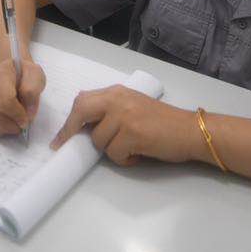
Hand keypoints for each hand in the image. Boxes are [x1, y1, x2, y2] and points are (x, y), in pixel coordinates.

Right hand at [0, 58, 45, 137]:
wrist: (9, 68)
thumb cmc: (22, 74)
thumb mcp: (35, 75)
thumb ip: (33, 91)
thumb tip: (26, 112)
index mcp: (0, 74)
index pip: (5, 102)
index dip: (18, 116)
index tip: (26, 119)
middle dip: (15, 126)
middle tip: (22, 121)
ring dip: (6, 129)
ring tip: (12, 118)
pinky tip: (1, 122)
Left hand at [50, 86, 201, 165]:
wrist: (190, 131)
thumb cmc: (164, 123)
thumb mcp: (133, 107)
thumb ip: (111, 110)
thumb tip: (84, 124)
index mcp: (117, 92)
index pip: (83, 100)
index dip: (70, 121)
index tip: (60, 138)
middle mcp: (118, 99)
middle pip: (81, 110)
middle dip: (72, 131)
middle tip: (66, 146)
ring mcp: (125, 115)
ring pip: (99, 140)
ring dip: (111, 150)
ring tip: (131, 148)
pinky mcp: (133, 132)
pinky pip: (114, 153)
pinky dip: (125, 159)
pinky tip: (139, 154)